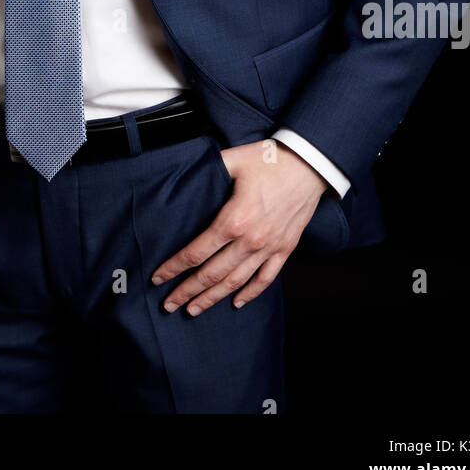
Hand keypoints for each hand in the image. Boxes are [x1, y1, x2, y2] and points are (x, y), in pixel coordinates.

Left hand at [151, 138, 328, 314]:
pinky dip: (251, 293)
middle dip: (187, 291)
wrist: (310, 164)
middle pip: (212, 274)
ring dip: (213, 298)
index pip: (196, 252)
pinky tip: (236, 303)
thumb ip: (208, 170)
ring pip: (236, 282)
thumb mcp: (233, 160)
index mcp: (233, 220)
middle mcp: (250, 240)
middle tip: (169, 305)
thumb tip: (186, 174)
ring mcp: (269, 248)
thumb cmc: (270, 160)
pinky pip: (266, 278)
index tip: (158, 278)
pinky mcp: (285, 249)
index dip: (174, 268)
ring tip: (194, 310)